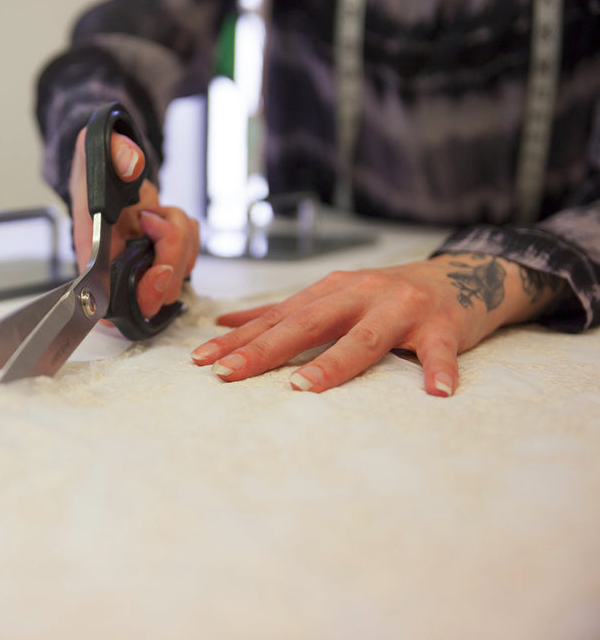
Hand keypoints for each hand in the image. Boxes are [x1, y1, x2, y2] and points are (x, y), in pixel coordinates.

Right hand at [69, 127, 198, 317]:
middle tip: (157, 221)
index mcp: (93, 250)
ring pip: (176, 276)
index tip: (160, 268)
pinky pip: (188, 257)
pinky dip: (188, 235)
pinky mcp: (160, 254)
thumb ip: (112, 151)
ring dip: (180, 239)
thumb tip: (131, 164)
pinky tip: (168, 216)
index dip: (142, 294)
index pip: (113, 299)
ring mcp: (140, 260)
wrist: (105, 161)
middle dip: (171, 256)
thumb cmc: (94, 163)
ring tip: (157, 212)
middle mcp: (116, 263)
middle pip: (156, 293)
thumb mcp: (95, 145)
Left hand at [190, 253, 568, 395]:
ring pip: (363, 338)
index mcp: (330, 291)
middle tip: (228, 373)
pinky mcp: (443, 325)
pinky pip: (439, 351)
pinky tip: (436, 392)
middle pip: (307, 325)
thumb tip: (227, 322)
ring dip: (333, 363)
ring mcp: (401, 308)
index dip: (238, 339)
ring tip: (304, 387)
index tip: (202, 360)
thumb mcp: (333, 296)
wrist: (464, 275)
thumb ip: (283, 312)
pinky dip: (438, 370)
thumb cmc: (386, 295)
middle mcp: (360, 294)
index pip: (276, 319)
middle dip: (264, 350)